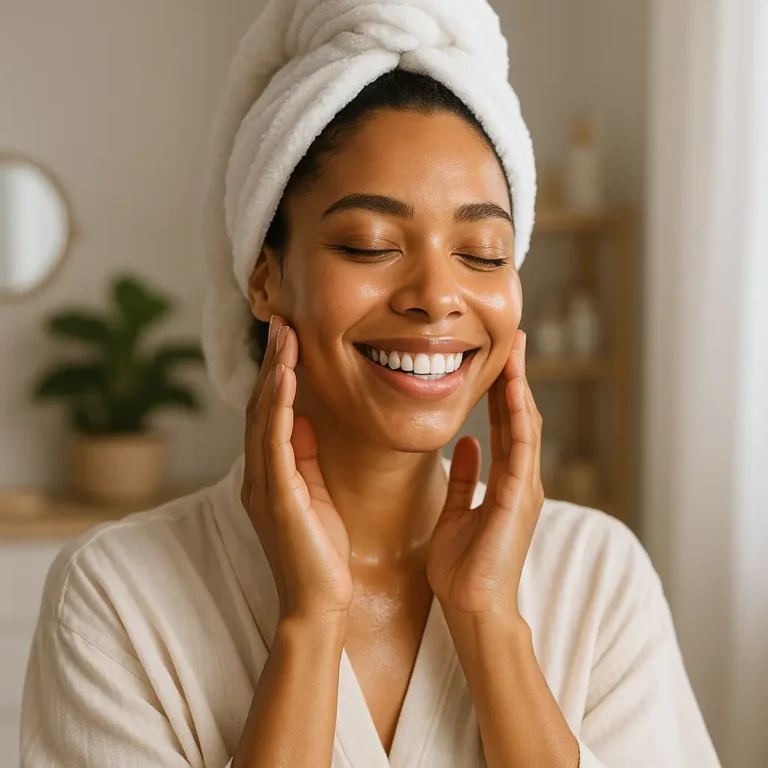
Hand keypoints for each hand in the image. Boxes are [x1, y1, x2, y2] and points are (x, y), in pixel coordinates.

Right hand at [241, 316, 352, 622]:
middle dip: (271, 362)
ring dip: (272, 372)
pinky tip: (284, 376)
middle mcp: (259, 474)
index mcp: (270, 473)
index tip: (288, 338)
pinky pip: (275, 441)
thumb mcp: (316, 494)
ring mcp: (263, 484)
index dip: (276, 374)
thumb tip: (303, 419)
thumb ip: (305, 458)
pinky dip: (277, 405)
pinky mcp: (276, 496)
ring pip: (262, 415)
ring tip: (283, 334)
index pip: (269, 412)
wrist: (319, 604)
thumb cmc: (322, 552)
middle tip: (281, 320)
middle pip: (260, 405)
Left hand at [427, 330, 543, 619]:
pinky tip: (513, 390)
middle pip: (520, 417)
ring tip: (516, 351)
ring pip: (525, 426)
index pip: (507, 425)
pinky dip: (518, 418)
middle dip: (516, 377)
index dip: (503, 390)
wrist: (472, 607)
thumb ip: (465, 479)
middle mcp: (521, 480)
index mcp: (507, 482)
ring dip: (520, 387)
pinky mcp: (519, 500)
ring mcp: (525, 489)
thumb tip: (468, 444)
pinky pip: (521, 450)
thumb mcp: (458, 512)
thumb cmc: (464, 566)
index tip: (497, 357)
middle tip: (515, 339)